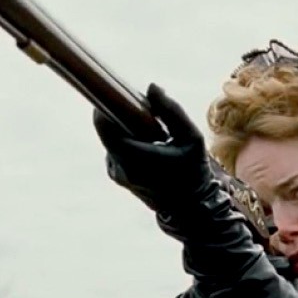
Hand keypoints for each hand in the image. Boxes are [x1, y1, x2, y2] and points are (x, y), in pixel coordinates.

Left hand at [93, 83, 214, 214]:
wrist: (190, 210)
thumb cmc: (193, 173)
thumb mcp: (191, 138)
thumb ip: (172, 111)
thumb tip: (151, 87)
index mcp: (134, 158)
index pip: (104, 123)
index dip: (107, 103)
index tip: (122, 92)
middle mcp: (119, 166)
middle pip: (107, 128)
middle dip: (123, 114)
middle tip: (147, 112)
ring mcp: (115, 173)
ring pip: (112, 138)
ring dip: (127, 129)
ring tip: (155, 134)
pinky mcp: (117, 175)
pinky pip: (117, 149)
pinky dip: (129, 142)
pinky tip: (151, 146)